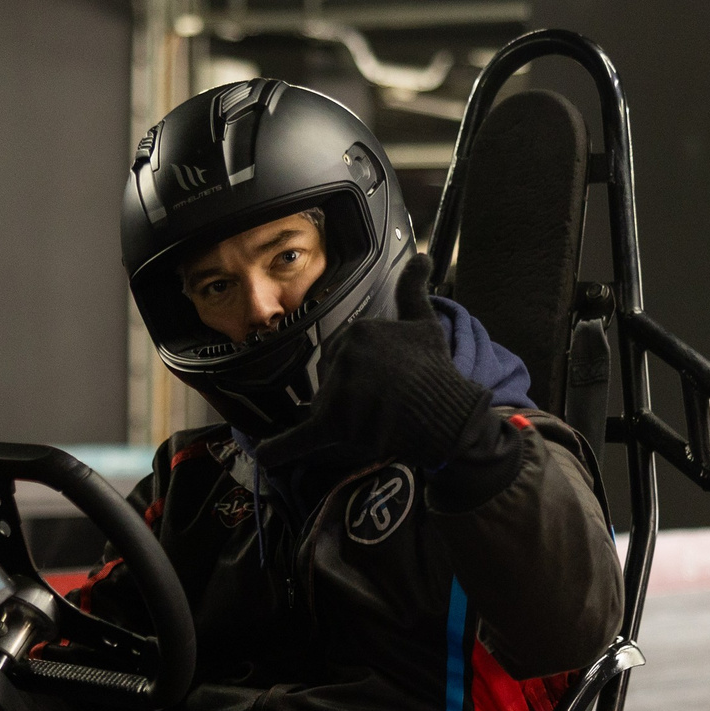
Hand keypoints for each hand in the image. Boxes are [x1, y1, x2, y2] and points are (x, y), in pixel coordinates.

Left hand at [252, 258, 492, 473]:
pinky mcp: (334, 422)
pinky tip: (263, 455)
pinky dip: (280, 449)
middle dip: (351, 396)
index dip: (362, 375)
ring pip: (325, 409)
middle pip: (331, 381)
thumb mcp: (425, 322)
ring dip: (343, 420)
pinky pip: (300, 437)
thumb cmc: (436, 370)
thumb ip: (413, 288)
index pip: (343, 356)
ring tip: (379, 423)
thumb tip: (420, 255)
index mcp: (358, 329)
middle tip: (385, 405)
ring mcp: (337, 388)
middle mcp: (343, 353)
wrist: (447, 413)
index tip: (387, 383)